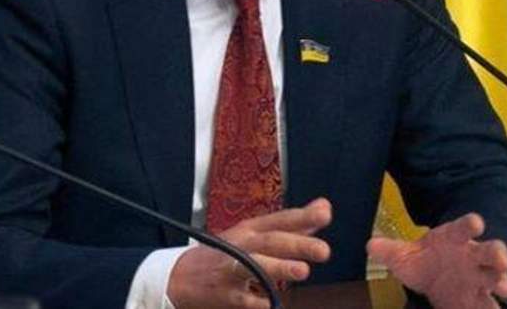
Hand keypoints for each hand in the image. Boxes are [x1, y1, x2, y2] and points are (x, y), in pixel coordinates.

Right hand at [167, 197, 332, 308]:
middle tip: (324, 251)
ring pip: (256, 267)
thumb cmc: (226, 253)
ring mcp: (232, 269)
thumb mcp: (254, 234)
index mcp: (251, 229)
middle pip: (271, 242)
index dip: (302, 217)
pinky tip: (274, 305)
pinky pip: (246, 299)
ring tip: (303, 271)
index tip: (326, 213)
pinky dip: (260, 302)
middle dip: (297, 245)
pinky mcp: (225, 295)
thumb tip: (325, 208)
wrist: (180, 276)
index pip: (279, 220)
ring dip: (279, 268)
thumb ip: (292, 225)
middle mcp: (242, 245)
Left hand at [367, 212, 506, 308]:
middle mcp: (472, 256)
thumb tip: (371, 245)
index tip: (476, 223)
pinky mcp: (479, 298)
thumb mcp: (403, 256)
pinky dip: (490, 307)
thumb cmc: (423, 260)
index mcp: (454, 238)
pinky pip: (488, 304)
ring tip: (502, 289)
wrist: (432, 279)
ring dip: (502, 282)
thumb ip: (389, 250)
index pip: (464, 227)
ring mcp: (479, 278)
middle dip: (499, 254)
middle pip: (490, 251)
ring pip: (497, 277)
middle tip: (502, 261)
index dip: (470, 224)